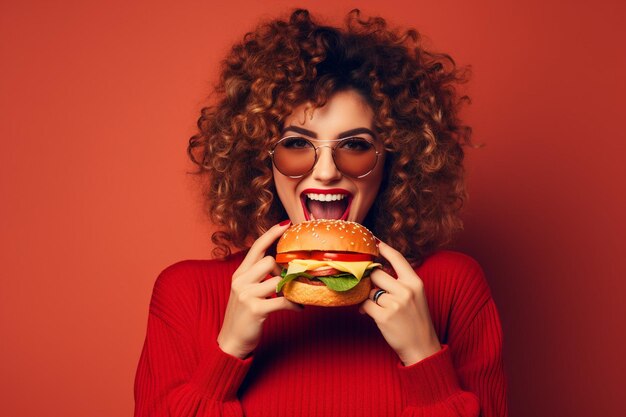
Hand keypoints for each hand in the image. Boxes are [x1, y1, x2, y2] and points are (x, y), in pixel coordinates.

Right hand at [217, 221, 302, 358]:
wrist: (231, 342)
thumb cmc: (243, 316)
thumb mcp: (245, 291)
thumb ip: (257, 276)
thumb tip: (280, 264)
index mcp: (239, 274)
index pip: (256, 247)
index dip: (271, 234)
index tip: (286, 224)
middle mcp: (240, 281)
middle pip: (269, 261)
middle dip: (284, 270)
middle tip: (290, 282)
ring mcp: (246, 294)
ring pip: (277, 279)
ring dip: (291, 287)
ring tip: (297, 295)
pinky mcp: (255, 309)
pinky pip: (282, 300)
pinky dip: (294, 304)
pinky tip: (299, 309)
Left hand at [359, 240, 441, 365]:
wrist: (422, 348)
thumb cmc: (416, 321)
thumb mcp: (416, 297)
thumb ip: (400, 283)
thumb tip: (377, 271)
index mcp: (416, 283)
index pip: (398, 258)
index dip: (384, 248)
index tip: (374, 240)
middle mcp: (406, 291)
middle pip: (376, 274)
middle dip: (370, 280)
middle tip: (370, 288)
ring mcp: (395, 304)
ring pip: (369, 291)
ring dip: (368, 297)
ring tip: (375, 306)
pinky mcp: (384, 317)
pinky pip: (365, 305)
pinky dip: (364, 308)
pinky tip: (368, 313)